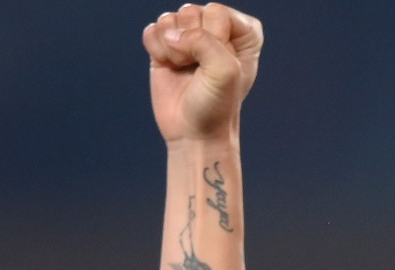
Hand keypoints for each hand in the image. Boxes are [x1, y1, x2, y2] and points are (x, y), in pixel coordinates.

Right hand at [143, 4, 261, 143]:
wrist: (192, 134)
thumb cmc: (216, 106)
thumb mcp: (225, 71)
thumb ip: (203, 41)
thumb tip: (170, 34)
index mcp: (242, 32)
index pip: (216, 12)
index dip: (211, 40)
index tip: (217, 67)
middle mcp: (216, 30)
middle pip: (190, 12)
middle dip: (188, 43)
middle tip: (197, 70)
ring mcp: (189, 37)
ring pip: (169, 19)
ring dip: (171, 48)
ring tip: (184, 69)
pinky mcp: (166, 46)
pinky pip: (152, 30)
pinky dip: (155, 49)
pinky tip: (168, 66)